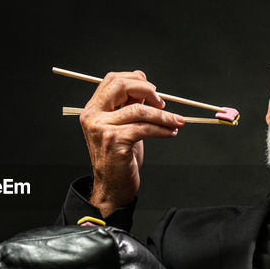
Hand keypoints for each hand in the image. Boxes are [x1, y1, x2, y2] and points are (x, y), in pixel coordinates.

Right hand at [79, 71, 186, 216]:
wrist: (111, 188)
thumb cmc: (118, 158)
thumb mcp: (123, 126)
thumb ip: (129, 106)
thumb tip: (144, 86)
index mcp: (92, 109)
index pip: (112, 80)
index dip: (135, 80)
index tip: (153, 91)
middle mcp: (92, 116)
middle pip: (121, 85)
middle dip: (147, 89)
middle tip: (162, 102)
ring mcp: (102, 128)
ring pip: (139, 110)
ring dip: (163, 115)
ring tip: (177, 121)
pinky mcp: (115, 140)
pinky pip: (144, 128)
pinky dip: (162, 129)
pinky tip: (170, 132)